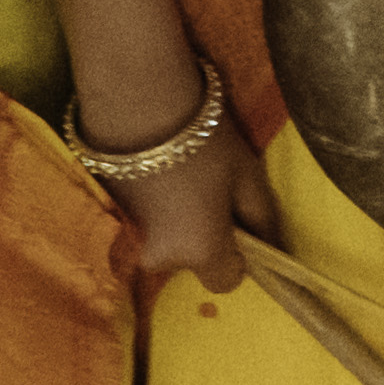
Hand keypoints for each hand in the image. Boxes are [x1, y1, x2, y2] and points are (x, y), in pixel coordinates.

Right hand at [109, 99, 281, 297]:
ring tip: (183, 177)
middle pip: (194, 259)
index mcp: (201, 252)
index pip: (227, 281)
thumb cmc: (205, 140)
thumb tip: (272, 245)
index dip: (238, 255)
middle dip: (205, 235)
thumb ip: (262, 217)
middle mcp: (163, 258)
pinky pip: (146, 226)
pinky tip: (159, 174)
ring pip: (168, 243)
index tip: (238, 222)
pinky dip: (155, 210)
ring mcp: (132, 240)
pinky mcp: (112, 219)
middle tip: (210, 190)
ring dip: (179, 222)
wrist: (138, 104)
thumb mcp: (247, 175)